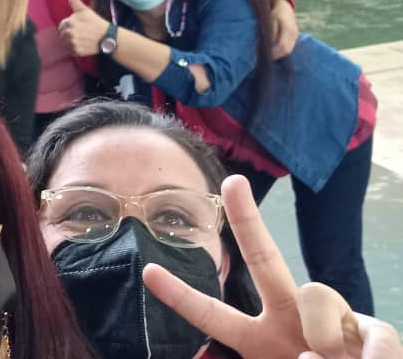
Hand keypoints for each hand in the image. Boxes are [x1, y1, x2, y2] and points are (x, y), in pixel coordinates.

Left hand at [57, 0, 109, 56]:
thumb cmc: (96, 22)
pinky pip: (69, 50)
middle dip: (69, 32)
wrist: (107, 37)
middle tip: (81, 32)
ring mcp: (72, 43)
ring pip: (65, 42)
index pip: (62, 24)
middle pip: (62, 34)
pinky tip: (82, 44)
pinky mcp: (76, 51)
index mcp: (69, 22)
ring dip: (70, 41)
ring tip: (81, 38)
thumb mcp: (84, 9)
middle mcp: (69, 33)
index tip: (79, 25)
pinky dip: (73, 48)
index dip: (70, 24)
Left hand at [143, 175, 401, 358]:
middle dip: (247, 221)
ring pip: (316, 294)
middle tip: (233, 182)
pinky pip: (368, 331)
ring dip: (326, 338)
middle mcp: (290, 320)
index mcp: (260, 340)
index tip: (148, 271)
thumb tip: (309, 354)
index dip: (181, 296)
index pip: (214, 316)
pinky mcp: (375, 329)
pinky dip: (370, 356)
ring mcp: (334, 319)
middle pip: (265, 261)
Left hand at [270, 0, 298, 59]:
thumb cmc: (275, 14)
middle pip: (287, 50)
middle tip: (266, 57)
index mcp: (287, 29)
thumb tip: (266, 45)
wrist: (285, 8)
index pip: (282, 46)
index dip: (273, 52)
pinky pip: (290, 47)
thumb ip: (270, 33)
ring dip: (279, 54)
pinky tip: (274, 51)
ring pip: (289, 50)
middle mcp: (294, 34)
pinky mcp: (295, 37)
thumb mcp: (270, 21)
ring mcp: (296, 36)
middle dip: (276, 55)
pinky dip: (282, 51)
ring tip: (269, 55)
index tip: (265, 55)